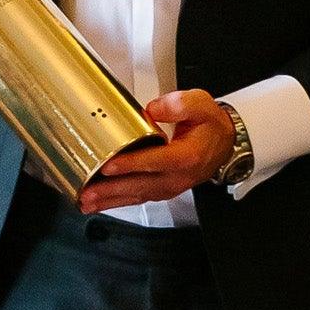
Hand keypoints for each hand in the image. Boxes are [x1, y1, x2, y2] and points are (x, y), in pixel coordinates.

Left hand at [78, 90, 234, 212]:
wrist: (223, 144)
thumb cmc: (209, 125)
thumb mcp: (201, 104)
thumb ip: (179, 104)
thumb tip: (154, 109)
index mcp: (187, 155)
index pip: (156, 161)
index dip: (131, 164)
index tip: (109, 166)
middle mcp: (178, 176)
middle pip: (141, 185)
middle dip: (111, 190)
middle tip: (88, 191)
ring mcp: (169, 187)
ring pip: (137, 196)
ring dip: (110, 200)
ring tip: (86, 201)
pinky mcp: (162, 191)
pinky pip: (138, 199)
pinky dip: (117, 203)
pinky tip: (98, 204)